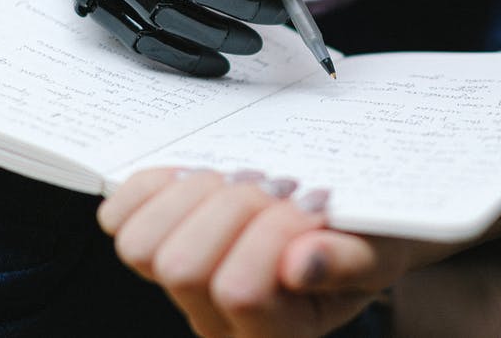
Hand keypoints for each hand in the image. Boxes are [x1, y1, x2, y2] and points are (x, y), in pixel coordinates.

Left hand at [98, 169, 500, 336]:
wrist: (357, 220)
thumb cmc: (370, 237)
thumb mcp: (380, 250)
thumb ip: (347, 261)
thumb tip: (301, 263)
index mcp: (277, 331)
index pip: (239, 291)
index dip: (272, 235)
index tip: (313, 206)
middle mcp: (218, 319)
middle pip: (183, 266)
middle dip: (233, 209)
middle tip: (278, 188)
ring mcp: (181, 285)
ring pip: (143, 245)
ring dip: (197, 195)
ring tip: (243, 182)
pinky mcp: (159, 242)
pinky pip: (120, 218)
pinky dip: (156, 186)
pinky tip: (201, 177)